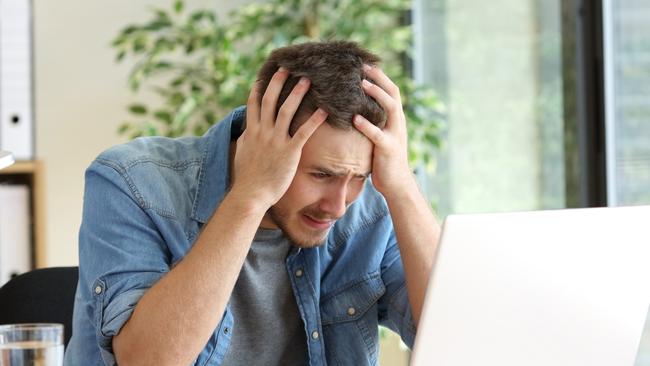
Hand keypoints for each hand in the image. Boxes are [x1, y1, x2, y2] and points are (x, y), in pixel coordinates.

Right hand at [232, 69, 327, 208]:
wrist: (251, 194)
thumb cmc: (247, 178)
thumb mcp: (242, 154)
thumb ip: (246, 139)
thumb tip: (246, 130)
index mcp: (251, 132)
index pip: (254, 105)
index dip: (259, 89)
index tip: (264, 76)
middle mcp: (262, 132)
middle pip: (270, 101)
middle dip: (278, 83)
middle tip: (287, 68)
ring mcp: (276, 141)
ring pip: (287, 111)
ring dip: (297, 94)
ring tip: (308, 80)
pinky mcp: (289, 152)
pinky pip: (304, 132)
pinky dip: (314, 120)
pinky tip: (324, 110)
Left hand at [353, 65, 415, 198]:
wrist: (396, 183)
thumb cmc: (383, 159)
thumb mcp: (379, 136)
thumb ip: (372, 122)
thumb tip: (354, 108)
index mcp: (395, 119)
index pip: (391, 90)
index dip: (380, 76)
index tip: (365, 63)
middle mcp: (398, 123)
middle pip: (393, 93)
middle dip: (379, 78)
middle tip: (363, 66)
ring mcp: (395, 135)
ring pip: (391, 108)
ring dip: (377, 94)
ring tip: (362, 84)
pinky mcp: (388, 148)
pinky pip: (377, 134)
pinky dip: (366, 125)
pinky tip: (354, 118)